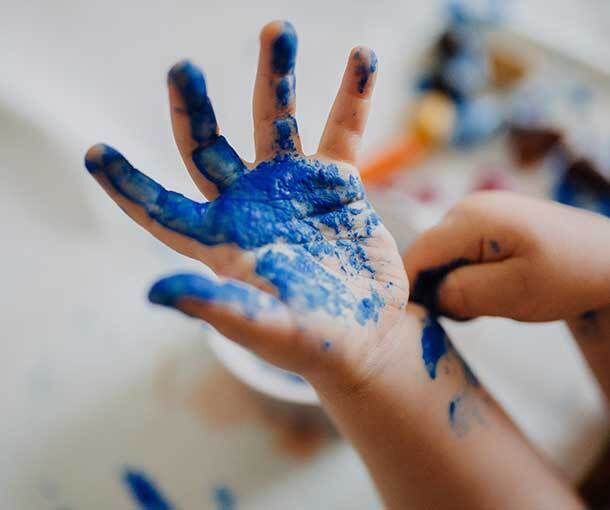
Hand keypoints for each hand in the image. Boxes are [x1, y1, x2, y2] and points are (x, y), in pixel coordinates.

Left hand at [84, 21, 407, 389]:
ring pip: (275, 121)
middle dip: (195, 107)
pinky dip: (351, 96)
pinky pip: (342, 130)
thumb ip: (219, 306)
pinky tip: (362, 58)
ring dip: (276, 77)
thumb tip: (154, 292)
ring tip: (279, 30)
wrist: (367, 332)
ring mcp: (292, 187)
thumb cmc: (313, 341)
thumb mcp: (266, 327)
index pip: (162, 209)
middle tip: (183, 68)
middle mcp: (249, 204)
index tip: (96, 152)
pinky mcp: (335, 182)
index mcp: (221, 241)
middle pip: (209, 146)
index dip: (128, 184)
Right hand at [405, 191, 609, 320]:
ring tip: (486, 302)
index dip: (409, 288)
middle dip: (437, 288)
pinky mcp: (486, 221)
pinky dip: (465, 275)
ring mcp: (477, 211)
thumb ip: (460, 294)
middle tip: (468, 314)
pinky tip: (491, 287)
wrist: (608, 260)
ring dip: (452, 284)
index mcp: (471, 218)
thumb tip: (428, 296)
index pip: (416, 254)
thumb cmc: (568, 276)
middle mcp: (467, 207)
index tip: (419, 320)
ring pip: (441, 256)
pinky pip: (458, 252)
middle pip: (427, 254)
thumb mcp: (512, 294)